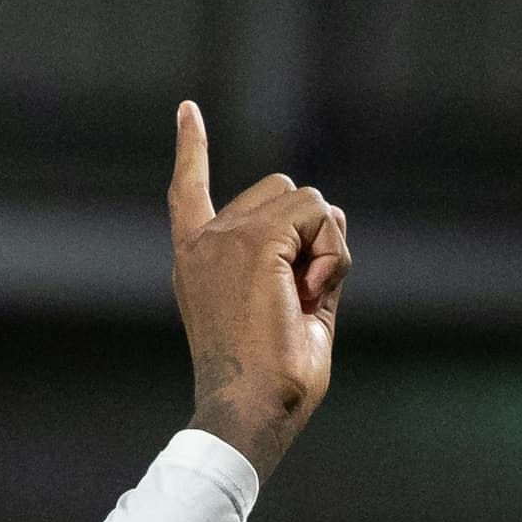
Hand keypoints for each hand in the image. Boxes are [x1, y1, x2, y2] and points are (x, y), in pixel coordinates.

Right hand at [168, 100, 348, 478]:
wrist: (251, 410)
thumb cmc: (273, 383)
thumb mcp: (293, 312)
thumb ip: (305, 263)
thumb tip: (333, 215)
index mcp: (198, 261)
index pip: (189, 191)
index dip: (192, 149)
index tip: (187, 110)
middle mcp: (203, 243)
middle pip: (282, 190)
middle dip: (313, 233)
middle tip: (306, 295)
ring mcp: (223, 238)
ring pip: (306, 199)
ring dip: (327, 246)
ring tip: (307, 298)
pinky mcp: (251, 242)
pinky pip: (318, 217)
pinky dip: (332, 254)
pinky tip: (312, 294)